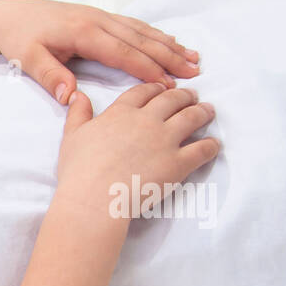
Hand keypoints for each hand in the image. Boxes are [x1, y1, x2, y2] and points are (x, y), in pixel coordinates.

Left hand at [0, 0, 200, 104]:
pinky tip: (170, 43)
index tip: (169, 86)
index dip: (148, 70)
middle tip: (195, 74)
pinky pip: (134, 26)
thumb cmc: (19, 40)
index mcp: (84, 33)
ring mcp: (101, 17)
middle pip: (141, 41)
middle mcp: (98, 21)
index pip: (124, 54)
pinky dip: (155, 35)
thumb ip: (50, 76)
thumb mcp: (28, 60)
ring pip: (142, 31)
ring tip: (194, 58)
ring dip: (169, 45)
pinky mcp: (100, 17)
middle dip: (169, 58)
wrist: (10, 15)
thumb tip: (70, 96)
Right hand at [53, 83, 218, 219]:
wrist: (94, 198)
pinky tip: (214, 145)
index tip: (162, 88)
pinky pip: (202, 149)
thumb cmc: (79, 170)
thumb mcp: (71, 136)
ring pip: (192, 117)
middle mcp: (147, 120)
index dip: (155, 88)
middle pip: (172, 99)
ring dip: (203, 112)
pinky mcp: (179, 163)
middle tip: (192, 96)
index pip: (143, 92)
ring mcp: (165, 140)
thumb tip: (77, 95)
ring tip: (209, 111)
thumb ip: (78, 113)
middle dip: (184, 95)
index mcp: (121, 113)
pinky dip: (211, 146)